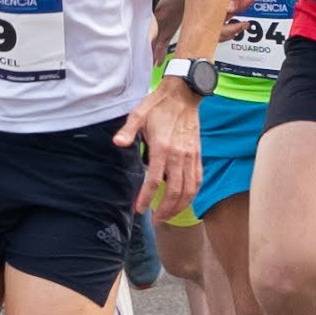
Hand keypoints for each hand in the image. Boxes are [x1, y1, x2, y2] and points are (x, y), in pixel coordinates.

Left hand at [119, 78, 200, 214]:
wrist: (185, 94)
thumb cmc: (159, 105)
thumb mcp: (139, 114)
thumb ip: (128, 130)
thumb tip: (117, 143)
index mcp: (163, 147)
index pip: (154, 180)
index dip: (146, 198)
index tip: (139, 209)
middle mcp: (179, 155)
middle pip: (175, 191)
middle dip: (165, 210)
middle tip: (155, 220)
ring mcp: (191, 156)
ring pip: (189, 189)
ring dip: (180, 206)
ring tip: (168, 216)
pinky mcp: (198, 155)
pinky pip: (198, 180)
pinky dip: (193, 194)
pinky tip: (184, 201)